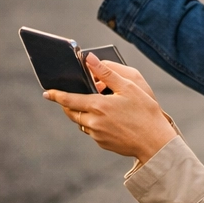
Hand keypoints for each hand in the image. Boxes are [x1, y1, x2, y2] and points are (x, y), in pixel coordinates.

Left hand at [45, 55, 176, 163]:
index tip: (47, 93)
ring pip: (82, 122)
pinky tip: (111, 121)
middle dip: (69, 104)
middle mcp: (93, 122)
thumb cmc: (145, 112)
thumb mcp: (129, 87)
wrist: (155, 142)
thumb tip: (89, 59)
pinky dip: (95, 124)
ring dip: (83, 114)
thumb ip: (107, 73)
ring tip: (98, 108)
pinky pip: (93, 132)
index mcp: (97, 106)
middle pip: (72, 112)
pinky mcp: (102, 143)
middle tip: (72, 98)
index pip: (69, 99)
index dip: (57, 95)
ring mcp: (97, 135)